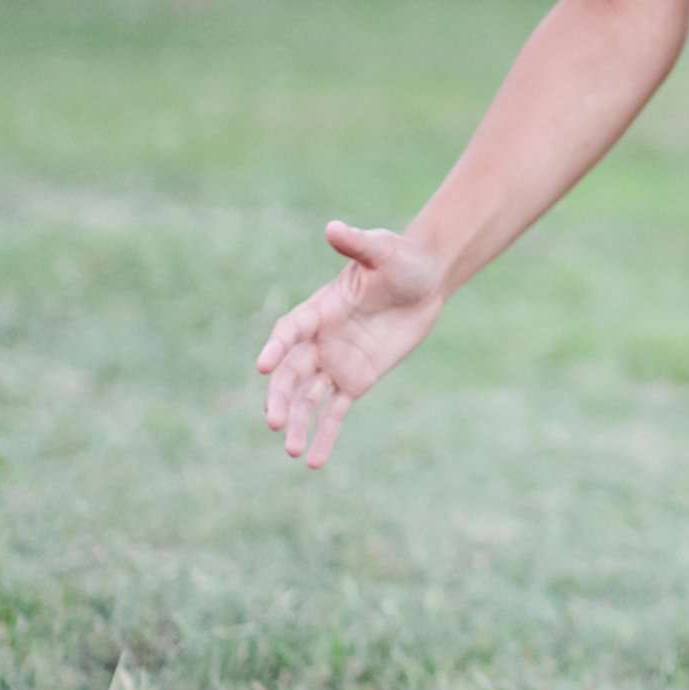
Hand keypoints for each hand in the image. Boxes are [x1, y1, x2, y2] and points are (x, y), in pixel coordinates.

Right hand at [256, 222, 444, 469]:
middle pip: (290, 372)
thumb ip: (357, 244)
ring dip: (298, 423)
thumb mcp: (382, 250)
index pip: (289, 330)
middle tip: (275, 421)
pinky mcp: (356, 380)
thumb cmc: (401, 259)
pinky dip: (324, 435)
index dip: (275, 347)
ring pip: (307, 398)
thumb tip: (334, 228)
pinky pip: (335, 412)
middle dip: (280, 397)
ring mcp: (335, 362)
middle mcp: (320, 339)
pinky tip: (314, 462)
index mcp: (319, 309)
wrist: (426, 281)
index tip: (263, 365)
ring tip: (292, 450)